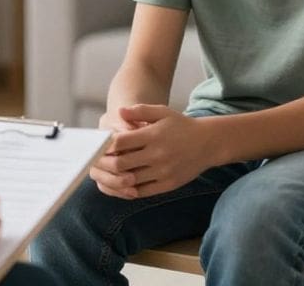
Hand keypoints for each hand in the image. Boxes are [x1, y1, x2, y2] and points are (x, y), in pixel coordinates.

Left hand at [96, 104, 215, 198]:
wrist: (209, 143)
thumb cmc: (181, 125)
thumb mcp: (162, 112)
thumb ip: (140, 111)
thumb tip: (119, 112)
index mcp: (153, 135)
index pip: (119, 142)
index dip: (104, 146)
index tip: (98, 147)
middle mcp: (157, 154)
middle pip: (120, 164)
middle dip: (104, 165)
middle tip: (95, 164)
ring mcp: (163, 171)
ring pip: (129, 180)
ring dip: (114, 179)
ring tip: (105, 175)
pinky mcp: (168, 184)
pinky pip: (142, 192)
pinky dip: (128, 190)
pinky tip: (122, 184)